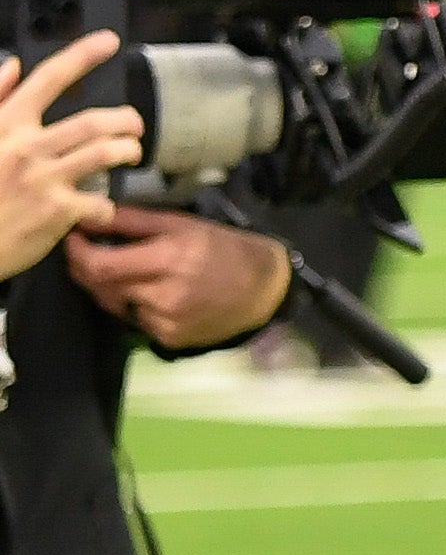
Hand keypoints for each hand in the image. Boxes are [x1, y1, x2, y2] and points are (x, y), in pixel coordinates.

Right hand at [0, 33, 143, 278]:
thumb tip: (13, 65)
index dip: (82, 56)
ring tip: (129, 154)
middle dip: (126, 120)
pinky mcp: (56, 212)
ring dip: (128, 152)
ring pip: (106, 153)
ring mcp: (43, 179)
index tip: (108, 41)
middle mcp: (27, 148)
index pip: (48, 79)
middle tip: (133, 126)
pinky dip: (105, 205)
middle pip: (95, 122)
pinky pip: (100, 201)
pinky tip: (100, 207)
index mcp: (7, 126)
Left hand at [64, 205, 292, 352]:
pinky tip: (154, 294)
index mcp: (169, 258)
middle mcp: (165, 293)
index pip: (101, 265)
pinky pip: (134, 320)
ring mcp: (167, 320)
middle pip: (101, 286)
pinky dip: (134, 306)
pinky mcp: (170, 338)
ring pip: (114, 304)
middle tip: (92, 253)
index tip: (74, 239)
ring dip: (110, 288)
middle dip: (89, 269)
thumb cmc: (222, 248)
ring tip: (131, 272)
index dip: (78, 254)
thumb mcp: (182, 224)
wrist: (263, 288)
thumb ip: (133, 221)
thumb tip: (90, 216)